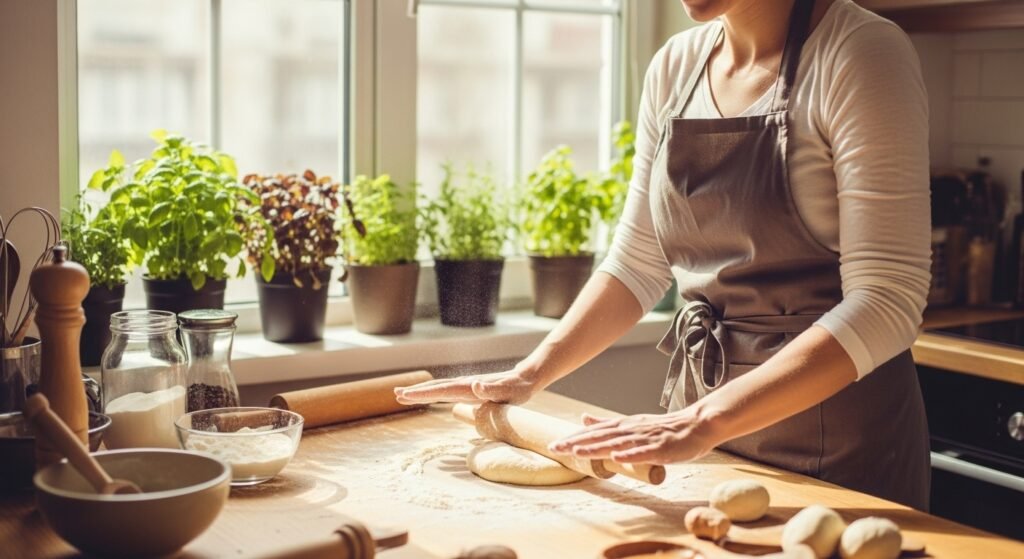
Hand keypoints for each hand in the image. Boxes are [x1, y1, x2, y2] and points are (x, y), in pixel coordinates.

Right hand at [394, 370, 538, 404]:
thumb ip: (491, 391)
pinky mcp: (469, 389)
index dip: (422, 394)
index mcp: (468, 387)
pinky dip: (434, 392)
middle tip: (396, 395)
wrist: (525, 379)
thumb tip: (474, 385)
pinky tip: (428, 395)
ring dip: (421, 392)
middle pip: (435, 388)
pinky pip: (447, 391)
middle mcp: (464, 384)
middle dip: (416, 392)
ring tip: (404, 394)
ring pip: (439, 388)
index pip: (441, 391)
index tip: (405, 395)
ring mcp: (466, 385)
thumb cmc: (517, 390)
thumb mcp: (508, 393)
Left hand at [547, 409, 718, 464]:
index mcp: (624, 425)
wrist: (697, 424)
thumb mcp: (632, 423)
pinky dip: (630, 454)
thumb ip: (608, 423)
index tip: (553, 444)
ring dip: (597, 447)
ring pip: (618, 443)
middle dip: (577, 442)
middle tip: (555, 447)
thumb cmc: (665, 428)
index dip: (574, 437)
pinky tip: (617, 457)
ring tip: (578, 451)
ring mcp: (646, 438)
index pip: (595, 432)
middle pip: (600, 436)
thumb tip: (583, 418)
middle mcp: (631, 429)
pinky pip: (644, 452)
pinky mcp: (662, 448)